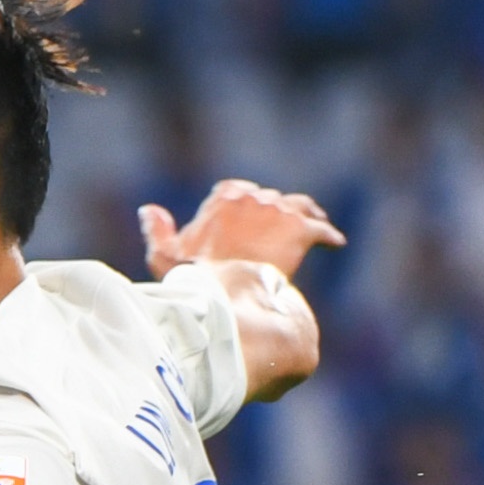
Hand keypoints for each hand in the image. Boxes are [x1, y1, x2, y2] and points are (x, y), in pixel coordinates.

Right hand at [140, 178, 346, 279]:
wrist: (226, 293)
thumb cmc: (193, 280)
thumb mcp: (166, 257)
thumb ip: (158, 231)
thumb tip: (148, 209)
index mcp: (224, 196)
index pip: (242, 192)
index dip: (250, 205)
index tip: (254, 218)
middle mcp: (253, 196)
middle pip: (273, 201)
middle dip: (279, 214)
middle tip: (288, 229)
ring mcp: (278, 210)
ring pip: (300, 208)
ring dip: (307, 216)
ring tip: (316, 225)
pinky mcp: (299, 230)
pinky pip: (320, 230)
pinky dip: (328, 235)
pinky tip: (335, 243)